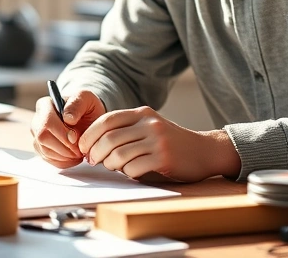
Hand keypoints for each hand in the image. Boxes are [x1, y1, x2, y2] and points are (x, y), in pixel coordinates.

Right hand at [31, 90, 105, 168]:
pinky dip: (63, 162)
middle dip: (63, 147)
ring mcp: (37, 135)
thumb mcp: (86, 98)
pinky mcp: (41, 148)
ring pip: (45, 151)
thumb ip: (77, 104)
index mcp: (45, 105)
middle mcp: (37, 120)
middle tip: (80, 150)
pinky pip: (48, 159)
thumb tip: (68, 118)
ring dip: (64, 156)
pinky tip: (74, 157)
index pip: (47, 122)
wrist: (87, 117)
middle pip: (43, 138)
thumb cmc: (85, 106)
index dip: (61, 133)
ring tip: (79, 153)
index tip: (76, 138)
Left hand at [78, 106, 240, 182]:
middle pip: (109, 139)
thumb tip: (93, 145)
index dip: (89, 135)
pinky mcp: (163, 159)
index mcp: (143, 113)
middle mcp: (149, 124)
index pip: (106, 120)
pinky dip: (128, 173)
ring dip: (111, 165)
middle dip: (95, 153)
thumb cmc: (172, 142)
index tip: (83, 147)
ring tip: (114, 167)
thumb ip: (127, 130)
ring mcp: (157, 141)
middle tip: (93, 161)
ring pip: (119, 155)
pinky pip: (134, 169)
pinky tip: (133, 172)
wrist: (204, 151)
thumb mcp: (150, 127)